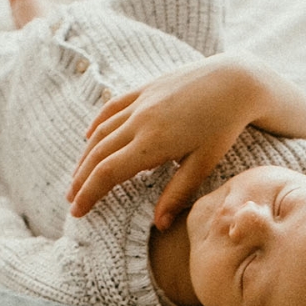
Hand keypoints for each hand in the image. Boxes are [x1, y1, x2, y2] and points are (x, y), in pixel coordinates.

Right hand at [67, 55, 261, 229]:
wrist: (234, 81)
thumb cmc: (224, 126)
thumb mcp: (204, 163)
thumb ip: (178, 193)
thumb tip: (158, 225)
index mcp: (153, 143)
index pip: (109, 173)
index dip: (89, 194)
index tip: (77, 211)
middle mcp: (139, 121)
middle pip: (98, 154)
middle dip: (81, 180)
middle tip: (71, 200)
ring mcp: (139, 102)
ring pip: (100, 132)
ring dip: (85, 157)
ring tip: (77, 177)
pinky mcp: (144, 89)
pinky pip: (111, 108)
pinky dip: (97, 125)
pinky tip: (89, 138)